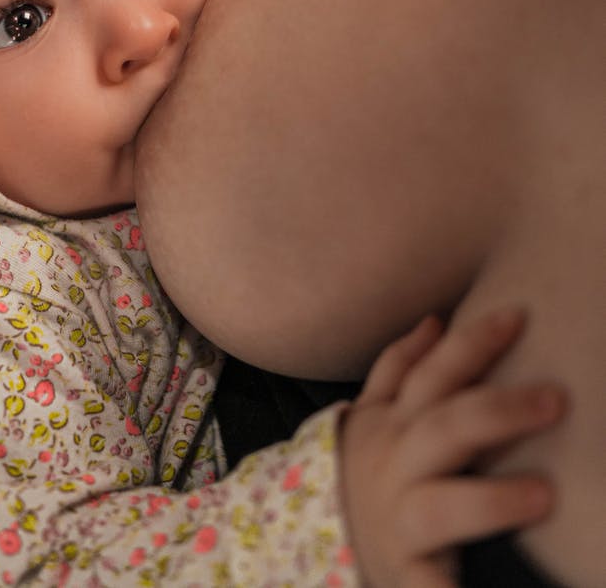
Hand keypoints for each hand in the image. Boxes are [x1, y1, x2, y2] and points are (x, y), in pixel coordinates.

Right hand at [339, 307, 565, 587]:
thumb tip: (435, 320)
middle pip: (445, 428)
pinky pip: (426, 587)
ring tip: (544, 494)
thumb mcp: (372, 415)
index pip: (434, 372)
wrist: (319, 542)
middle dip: (498, 411)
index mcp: (393, 423)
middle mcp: (396, 464)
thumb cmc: (366, 471)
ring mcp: (400, 521)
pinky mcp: (405, 576)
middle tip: (557, 400)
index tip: (518, 316)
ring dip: (491, 499)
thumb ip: (399, 366)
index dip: (472, 342)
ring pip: (441, 506)